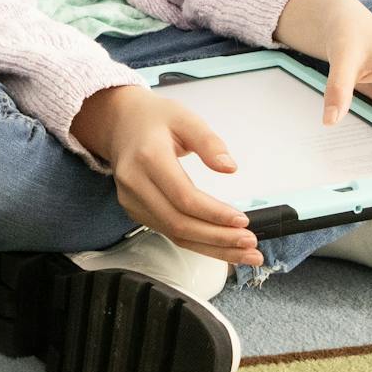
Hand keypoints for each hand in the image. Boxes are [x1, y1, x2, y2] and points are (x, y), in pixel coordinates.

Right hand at [69, 83, 262, 266]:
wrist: (120, 124)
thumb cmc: (154, 119)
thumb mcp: (185, 118)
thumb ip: (209, 141)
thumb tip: (229, 167)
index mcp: (148, 157)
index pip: (183, 197)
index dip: (214, 214)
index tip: (242, 220)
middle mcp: (135, 184)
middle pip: (178, 223)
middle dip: (218, 238)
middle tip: (250, 243)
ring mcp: (132, 201)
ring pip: (174, 234)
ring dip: (212, 248)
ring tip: (244, 253)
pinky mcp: (136, 211)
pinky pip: (169, 233)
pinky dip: (198, 243)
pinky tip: (221, 246)